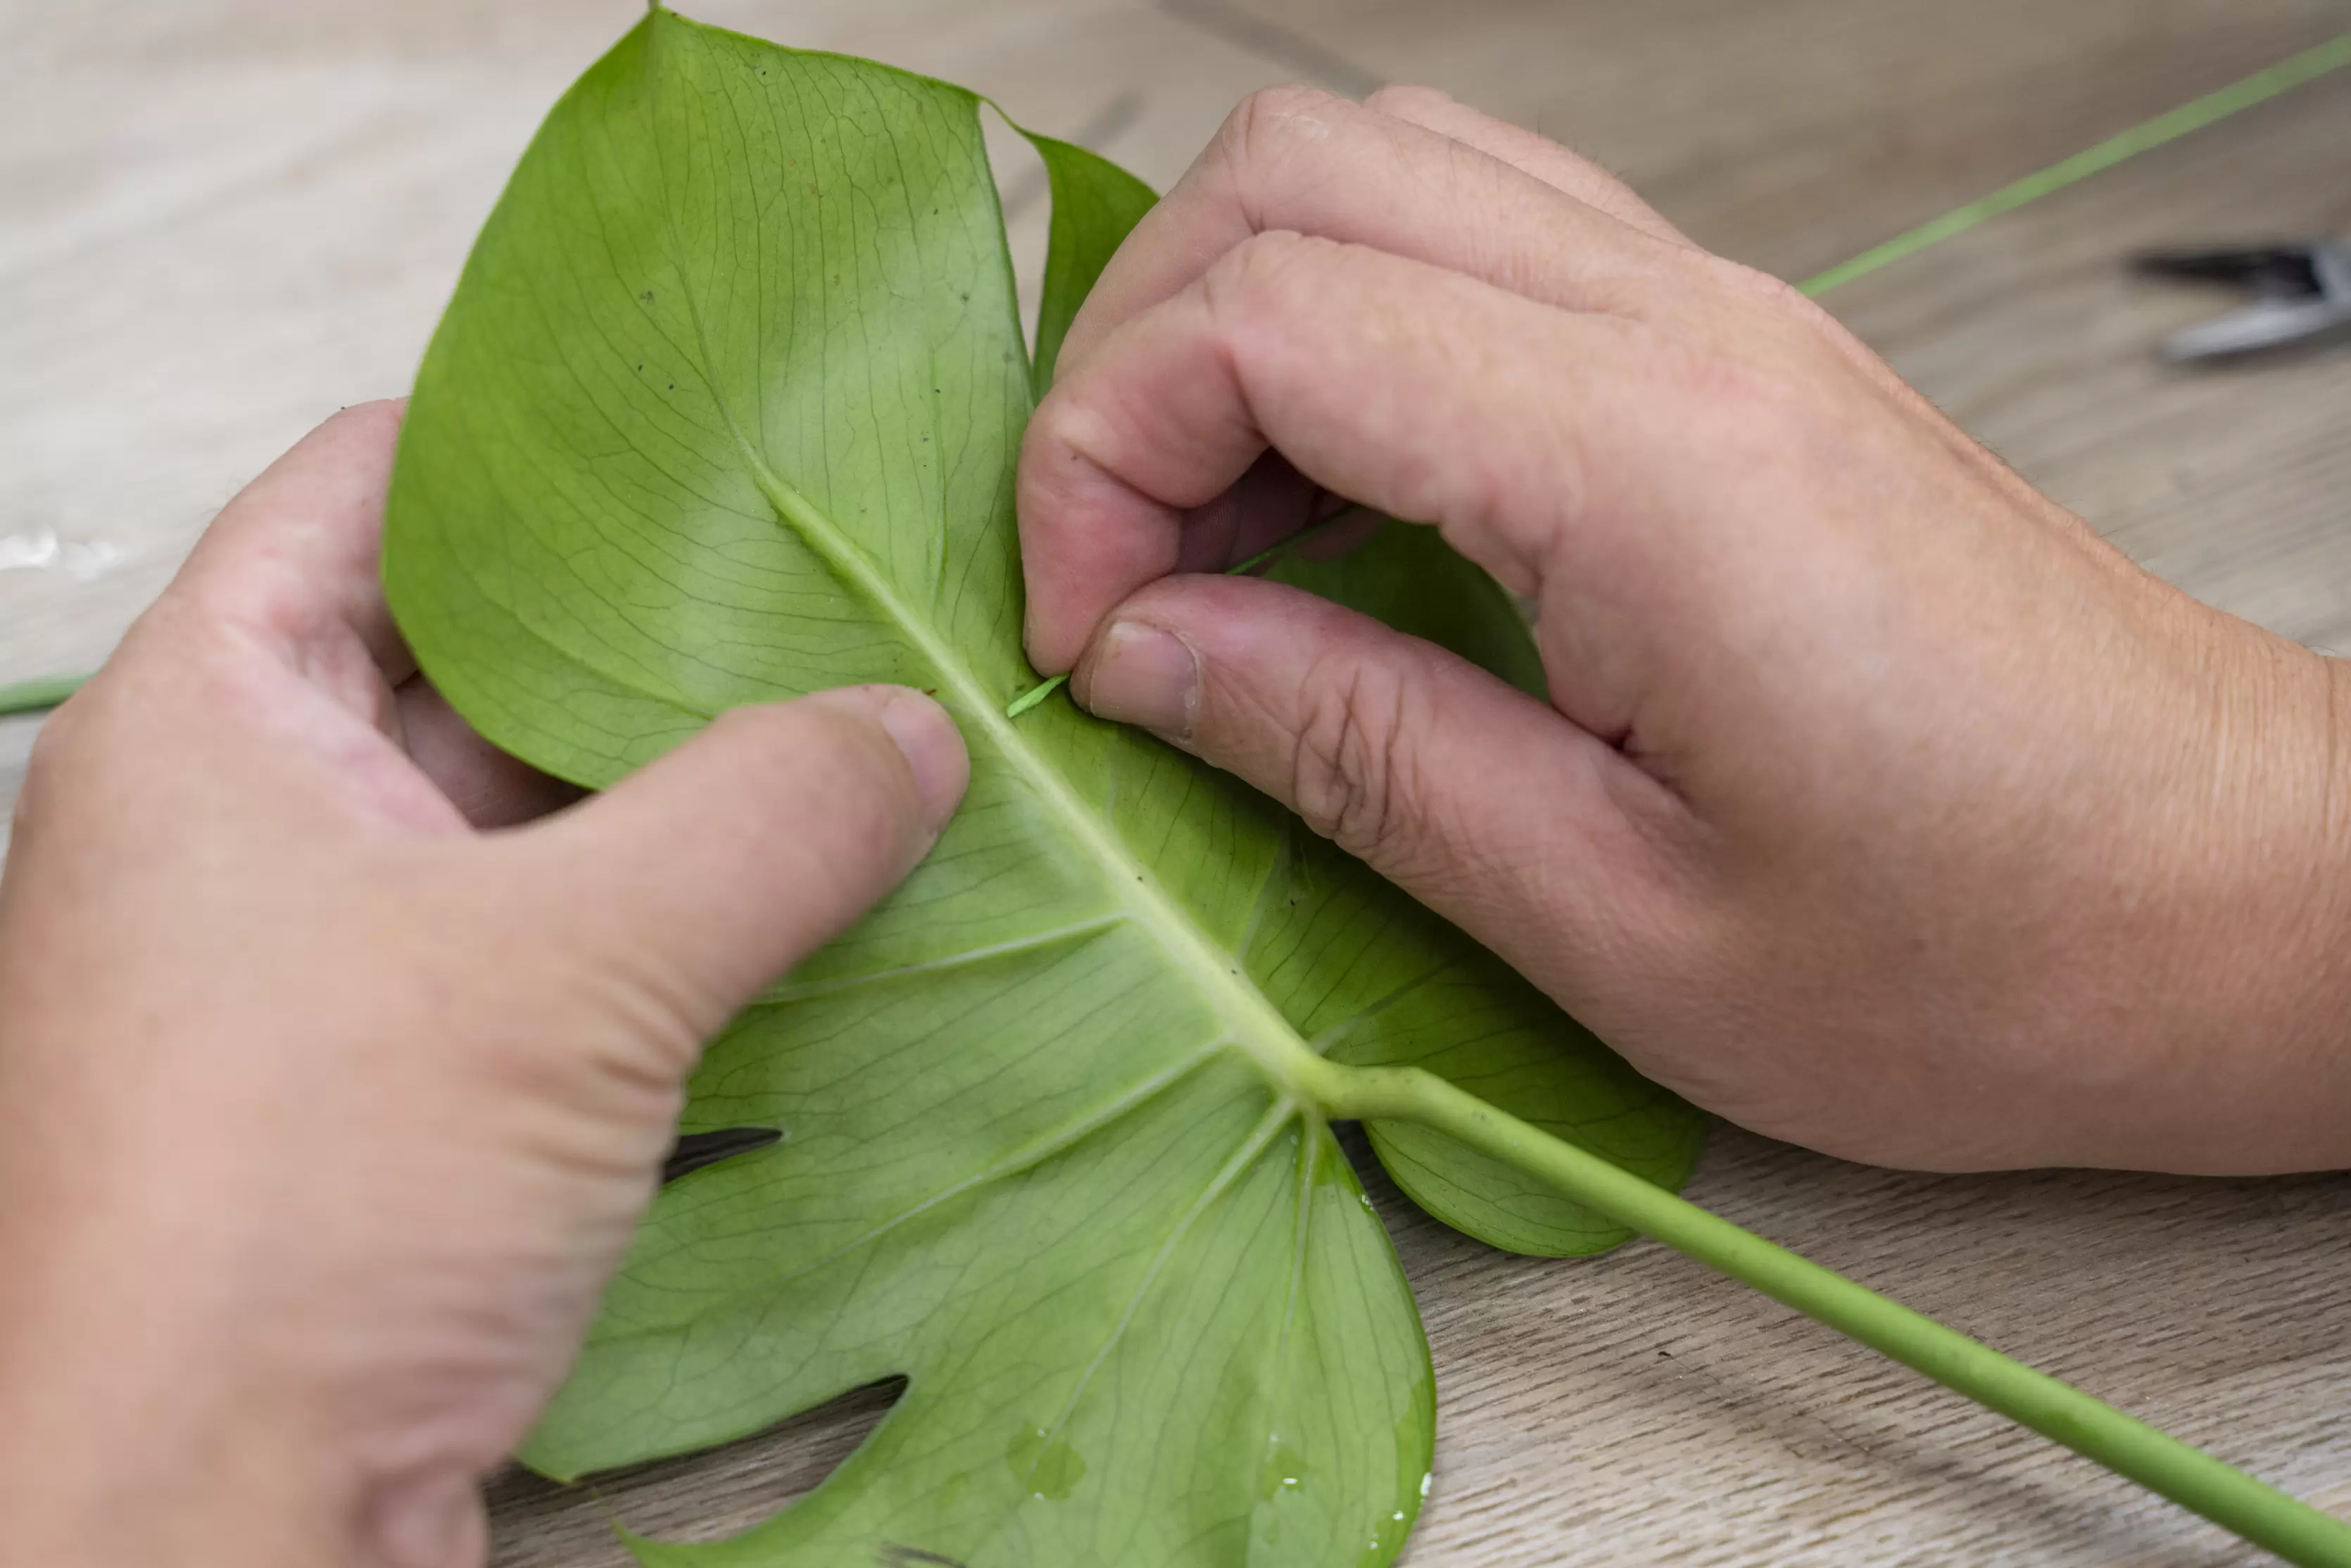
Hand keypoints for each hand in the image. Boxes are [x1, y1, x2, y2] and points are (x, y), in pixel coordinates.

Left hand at [0, 404, 967, 1566]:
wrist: (193, 1538)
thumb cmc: (303, 1214)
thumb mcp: (567, 973)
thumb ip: (764, 818)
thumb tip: (921, 728)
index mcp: (211, 718)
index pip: (373, 481)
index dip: (546, 438)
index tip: (728, 431)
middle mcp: (245, 822)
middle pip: (470, 647)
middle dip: (657, 624)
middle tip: (850, 585)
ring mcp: (316, 962)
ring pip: (526, 811)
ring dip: (684, 787)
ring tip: (868, 730)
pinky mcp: (390, 1090)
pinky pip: (548, 945)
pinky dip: (668, 917)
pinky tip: (811, 900)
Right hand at [1018, 86, 2350, 1175]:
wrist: (2238, 898)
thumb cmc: (1982, 953)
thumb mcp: (1622, 921)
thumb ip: (1355, 749)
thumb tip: (1140, 648)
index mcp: (1651, 461)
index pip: (1268, 315)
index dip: (1102, 461)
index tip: (1087, 641)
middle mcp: (1683, 326)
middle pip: (1298, 169)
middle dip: (1136, 355)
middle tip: (1117, 571)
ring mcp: (1717, 313)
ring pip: (1385, 166)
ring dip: (1238, 324)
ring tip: (1212, 546)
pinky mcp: (1735, 352)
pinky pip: (1480, 241)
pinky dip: (1347, 334)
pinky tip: (1336, 509)